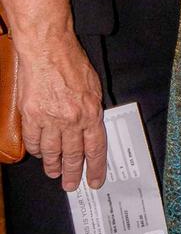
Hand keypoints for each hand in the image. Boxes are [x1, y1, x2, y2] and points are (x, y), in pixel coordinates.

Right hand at [17, 33, 106, 190]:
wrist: (48, 49)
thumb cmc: (71, 61)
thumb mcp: (93, 85)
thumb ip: (93, 109)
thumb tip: (93, 127)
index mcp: (90, 112)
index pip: (96, 148)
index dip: (96, 167)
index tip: (94, 180)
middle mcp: (71, 120)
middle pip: (73, 155)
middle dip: (73, 173)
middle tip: (71, 185)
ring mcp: (50, 119)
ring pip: (51, 152)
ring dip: (53, 165)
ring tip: (55, 173)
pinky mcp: (31, 116)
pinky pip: (33, 141)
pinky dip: (36, 150)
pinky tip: (39, 153)